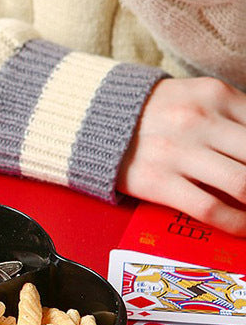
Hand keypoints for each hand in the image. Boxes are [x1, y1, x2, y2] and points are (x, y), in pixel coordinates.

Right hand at [118, 77, 245, 235]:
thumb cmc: (152, 114)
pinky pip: (209, 207)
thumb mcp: (197, 97)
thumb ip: (232, 115)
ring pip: (242, 182)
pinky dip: (235, 222)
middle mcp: (201, 121)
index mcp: (216, 95)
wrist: (95, 122)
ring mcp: (180, 153)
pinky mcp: (160, 182)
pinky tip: (243, 228)